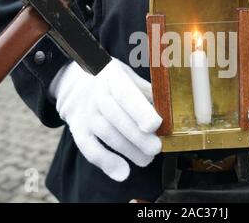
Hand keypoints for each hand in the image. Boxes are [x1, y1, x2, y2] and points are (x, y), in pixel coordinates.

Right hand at [49, 58, 161, 181]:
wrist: (78, 82)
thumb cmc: (115, 82)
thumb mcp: (131, 77)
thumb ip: (148, 92)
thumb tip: (170, 109)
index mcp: (112, 76)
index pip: (124, 93)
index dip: (139, 110)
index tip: (155, 125)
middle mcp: (96, 92)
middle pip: (114, 115)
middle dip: (137, 135)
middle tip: (156, 148)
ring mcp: (85, 110)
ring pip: (104, 132)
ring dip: (127, 150)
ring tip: (147, 159)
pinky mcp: (77, 127)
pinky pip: (88, 147)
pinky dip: (105, 162)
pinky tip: (122, 173)